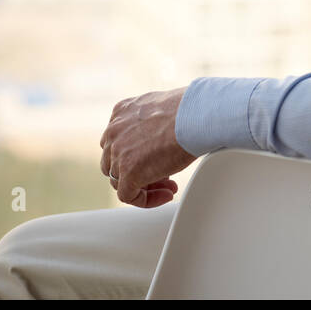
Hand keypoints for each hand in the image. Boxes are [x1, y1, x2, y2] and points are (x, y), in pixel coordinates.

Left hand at [99, 87, 195, 206]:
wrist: (196, 116)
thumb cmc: (190, 110)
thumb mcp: (163, 110)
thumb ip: (153, 123)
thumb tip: (162, 137)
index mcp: (122, 112)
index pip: (119, 142)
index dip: (138, 155)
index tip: (158, 159)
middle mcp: (114, 131)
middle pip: (116, 161)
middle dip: (139, 171)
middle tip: (164, 176)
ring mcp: (118, 152)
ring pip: (120, 180)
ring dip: (145, 186)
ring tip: (168, 187)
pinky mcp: (128, 172)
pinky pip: (128, 196)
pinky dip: (147, 200)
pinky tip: (166, 194)